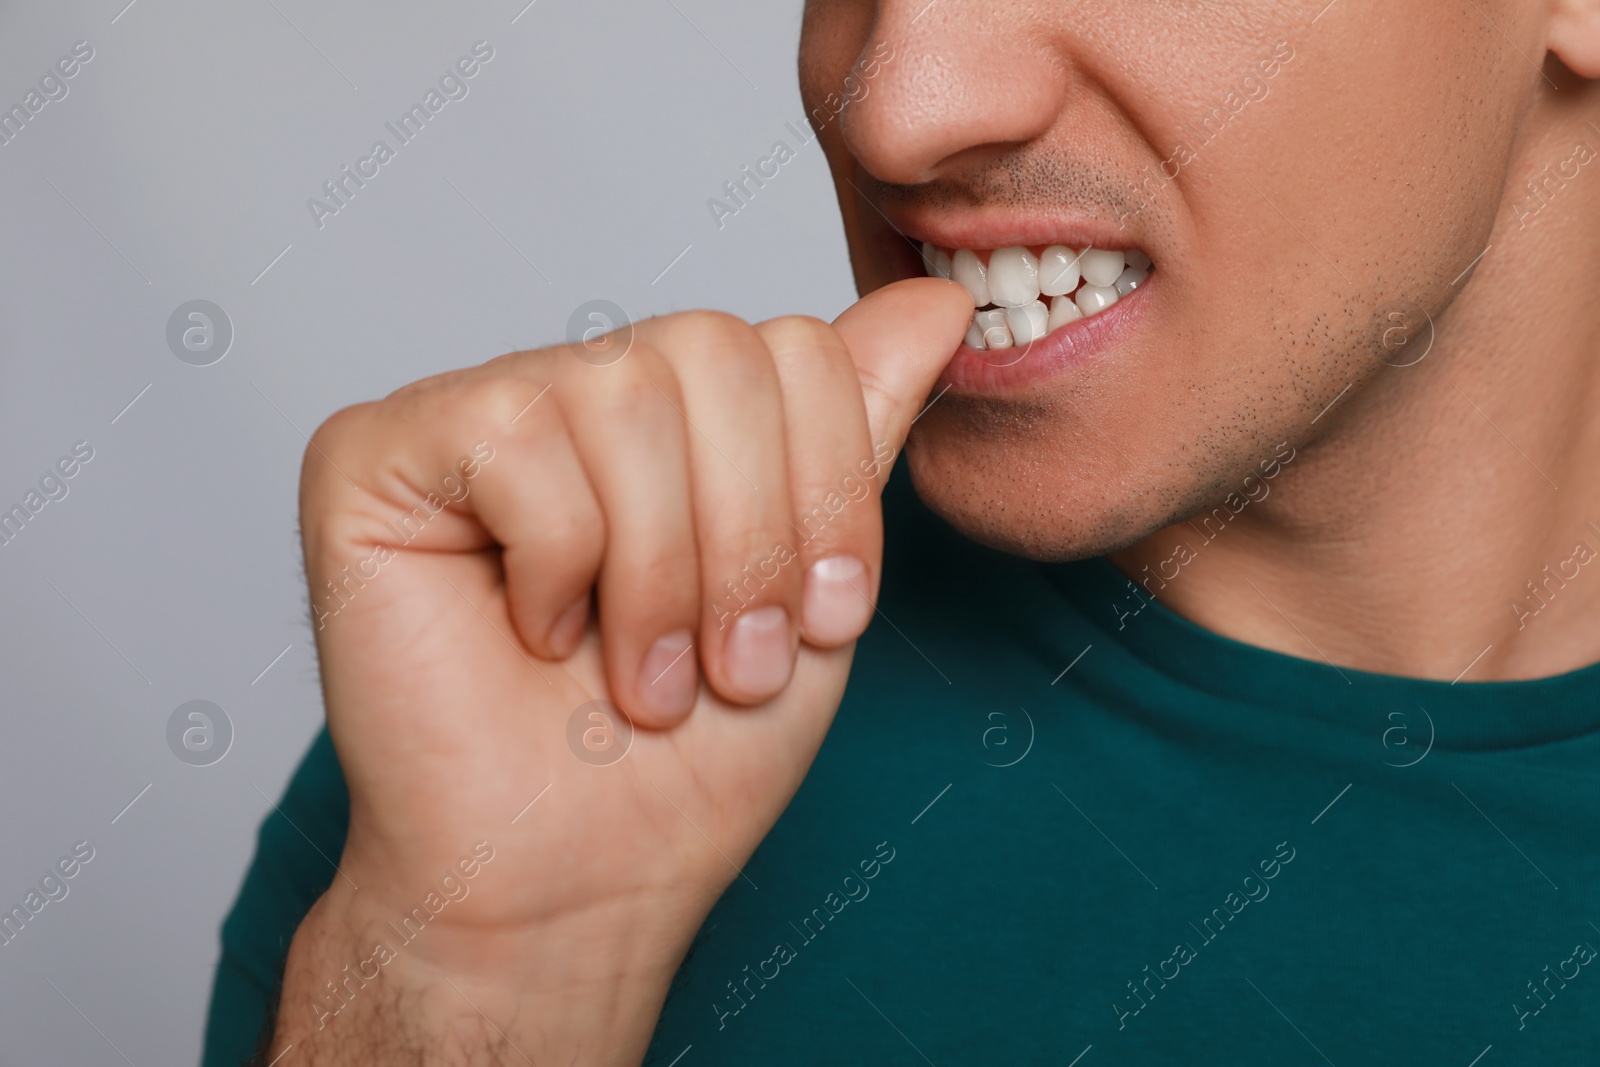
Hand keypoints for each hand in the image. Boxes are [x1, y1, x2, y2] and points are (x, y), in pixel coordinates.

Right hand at [271, 278, 971, 1062]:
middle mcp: (581, 394)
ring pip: (622, 391)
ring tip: (644, 677)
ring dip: (659, 570)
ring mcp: (478, 412)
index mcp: (681, 422)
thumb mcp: (814, 587)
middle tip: (731, 664)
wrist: (569, 881)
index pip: (790, 344)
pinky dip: (556, 563)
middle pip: (713, 348)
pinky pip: (515, 438)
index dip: (826, 488)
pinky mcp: (377, 451)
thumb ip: (857, 435)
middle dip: (750, 536)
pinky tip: (533, 634)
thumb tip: (935, 302)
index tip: (823, 617)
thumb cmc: (685, 759)